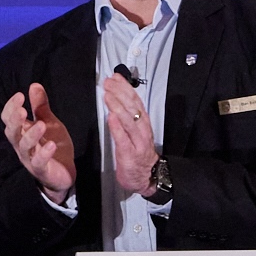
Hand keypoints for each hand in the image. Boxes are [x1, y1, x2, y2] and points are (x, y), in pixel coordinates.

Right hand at [1, 83, 76, 200]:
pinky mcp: (41, 170)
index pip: (8, 119)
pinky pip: (39, 163)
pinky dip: (44, 154)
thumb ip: (40, 106)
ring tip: (41, 125)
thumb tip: (34, 84)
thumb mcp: (48, 122)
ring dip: (31, 135)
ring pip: (24, 147)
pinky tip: (51, 145)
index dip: (11, 107)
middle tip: (22, 109)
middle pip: (11, 133)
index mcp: (21, 132)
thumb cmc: (52, 145)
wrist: (63, 172)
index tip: (19, 95)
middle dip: (15, 121)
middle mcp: (21, 145)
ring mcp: (30, 159)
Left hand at [100, 71, 156, 192]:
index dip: (126, 89)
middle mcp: (142, 131)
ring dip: (118, 106)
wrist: (147, 177)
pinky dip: (117, 127)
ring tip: (108, 95)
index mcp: (142, 124)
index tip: (116, 78)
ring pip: (129, 121)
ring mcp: (137, 143)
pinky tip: (111, 117)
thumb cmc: (138, 154)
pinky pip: (123, 139)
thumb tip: (116, 99)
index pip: (136, 102)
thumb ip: (127, 117)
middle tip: (109, 83)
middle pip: (133, 108)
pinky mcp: (129, 154)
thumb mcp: (134, 133)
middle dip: (121, 93)